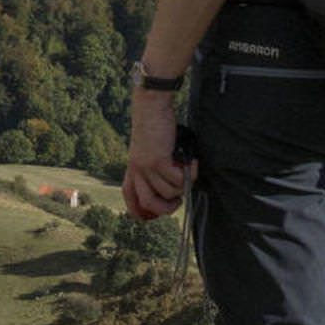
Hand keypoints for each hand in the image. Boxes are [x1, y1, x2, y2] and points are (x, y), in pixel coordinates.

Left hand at [123, 92, 193, 221]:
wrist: (150, 108)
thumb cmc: (153, 128)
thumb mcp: (147, 151)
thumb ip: (154, 169)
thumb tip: (173, 188)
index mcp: (132, 170)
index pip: (130, 198)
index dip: (140, 212)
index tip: (154, 216)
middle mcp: (137, 170)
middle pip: (148, 202)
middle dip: (166, 208)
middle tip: (178, 200)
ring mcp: (146, 166)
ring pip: (168, 192)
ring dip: (182, 187)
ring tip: (188, 173)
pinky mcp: (158, 160)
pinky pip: (178, 179)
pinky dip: (190, 174)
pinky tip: (194, 164)